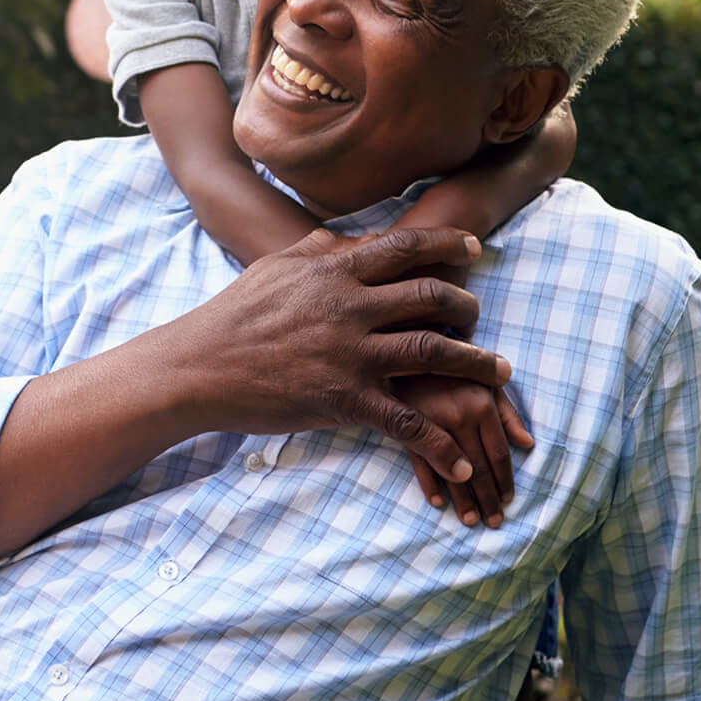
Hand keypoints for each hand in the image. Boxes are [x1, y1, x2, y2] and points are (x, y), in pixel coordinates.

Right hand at [178, 226, 510, 484]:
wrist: (199, 367)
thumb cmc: (234, 315)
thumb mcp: (275, 268)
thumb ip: (316, 249)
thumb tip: (345, 238)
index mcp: (335, 271)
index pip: (405, 248)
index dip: (447, 245)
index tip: (475, 248)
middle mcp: (350, 307)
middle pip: (431, 296)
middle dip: (468, 306)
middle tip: (481, 318)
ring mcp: (350, 353)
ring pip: (433, 351)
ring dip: (477, 364)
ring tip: (501, 374)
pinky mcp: (344, 399)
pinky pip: (406, 423)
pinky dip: (439, 444)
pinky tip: (458, 462)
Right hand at [393, 377, 533, 526]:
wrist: (410, 345)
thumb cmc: (454, 365)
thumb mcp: (486, 381)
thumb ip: (508, 412)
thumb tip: (528, 443)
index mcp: (481, 405)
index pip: (499, 454)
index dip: (506, 481)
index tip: (509, 501)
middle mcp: (458, 416)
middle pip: (478, 469)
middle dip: (488, 499)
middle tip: (494, 522)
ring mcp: (429, 423)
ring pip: (451, 472)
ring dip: (463, 501)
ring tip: (471, 521)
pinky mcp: (405, 425)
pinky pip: (420, 462)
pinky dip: (430, 484)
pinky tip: (439, 503)